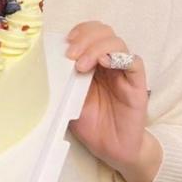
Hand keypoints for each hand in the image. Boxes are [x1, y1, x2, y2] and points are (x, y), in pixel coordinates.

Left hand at [66, 22, 159, 181]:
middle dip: (85, 37)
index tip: (65, 41)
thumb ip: (62, 82)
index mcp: (93, 63)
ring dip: (97, 47)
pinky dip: (119, 57)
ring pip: (117, 42)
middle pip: (104, 32)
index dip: (79, 31)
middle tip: (71, 54)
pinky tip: (105, 63)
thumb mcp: (68, 100)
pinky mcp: (137, 85)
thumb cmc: (91, 124)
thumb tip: (43, 67)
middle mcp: (110, 63)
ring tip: (82, 65)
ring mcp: (124, 73)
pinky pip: (134, 62)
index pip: (90, 33)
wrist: (112, 150)